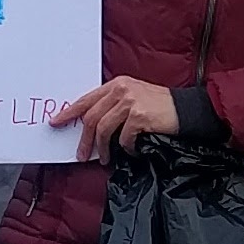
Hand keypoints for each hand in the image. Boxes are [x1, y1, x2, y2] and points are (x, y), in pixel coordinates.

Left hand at [48, 76, 180, 159]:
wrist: (187, 109)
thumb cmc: (159, 106)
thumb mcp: (134, 96)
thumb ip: (114, 104)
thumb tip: (91, 125)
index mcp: (117, 84)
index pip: (86, 99)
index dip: (69, 112)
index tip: (56, 122)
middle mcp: (121, 90)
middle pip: (92, 117)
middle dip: (85, 139)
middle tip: (81, 154)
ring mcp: (131, 102)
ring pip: (104, 130)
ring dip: (103, 148)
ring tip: (105, 158)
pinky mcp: (140, 116)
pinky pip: (124, 139)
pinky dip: (126, 149)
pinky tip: (132, 151)